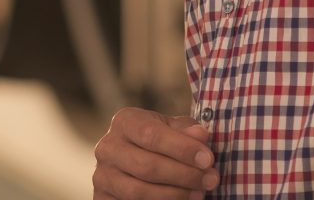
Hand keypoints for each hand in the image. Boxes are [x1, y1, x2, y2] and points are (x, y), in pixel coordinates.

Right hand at [92, 107, 218, 198]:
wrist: (135, 162)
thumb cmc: (158, 142)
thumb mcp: (171, 129)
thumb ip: (186, 131)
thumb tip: (201, 136)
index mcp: (124, 122)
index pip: (151, 134)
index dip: (182, 148)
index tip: (208, 159)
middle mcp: (108, 147)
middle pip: (147, 166)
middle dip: (184, 175)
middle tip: (211, 180)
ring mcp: (102, 175)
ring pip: (140, 192)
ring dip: (175, 195)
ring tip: (200, 194)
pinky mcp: (102, 199)